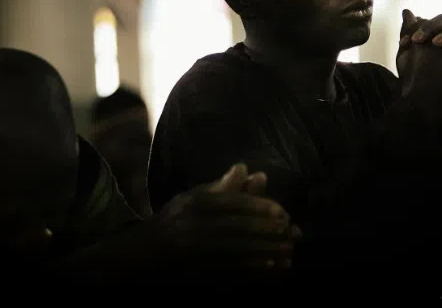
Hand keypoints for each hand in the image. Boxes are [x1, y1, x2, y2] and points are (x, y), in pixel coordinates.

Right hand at [151, 164, 299, 271]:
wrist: (149, 254)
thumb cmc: (178, 219)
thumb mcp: (195, 197)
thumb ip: (223, 186)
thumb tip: (246, 168)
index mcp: (196, 204)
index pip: (234, 204)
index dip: (261, 208)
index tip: (283, 213)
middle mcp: (196, 227)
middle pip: (239, 228)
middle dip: (269, 231)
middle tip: (292, 232)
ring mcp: (198, 253)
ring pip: (239, 252)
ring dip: (268, 252)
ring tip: (288, 251)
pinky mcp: (203, 273)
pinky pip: (234, 272)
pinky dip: (256, 270)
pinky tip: (273, 267)